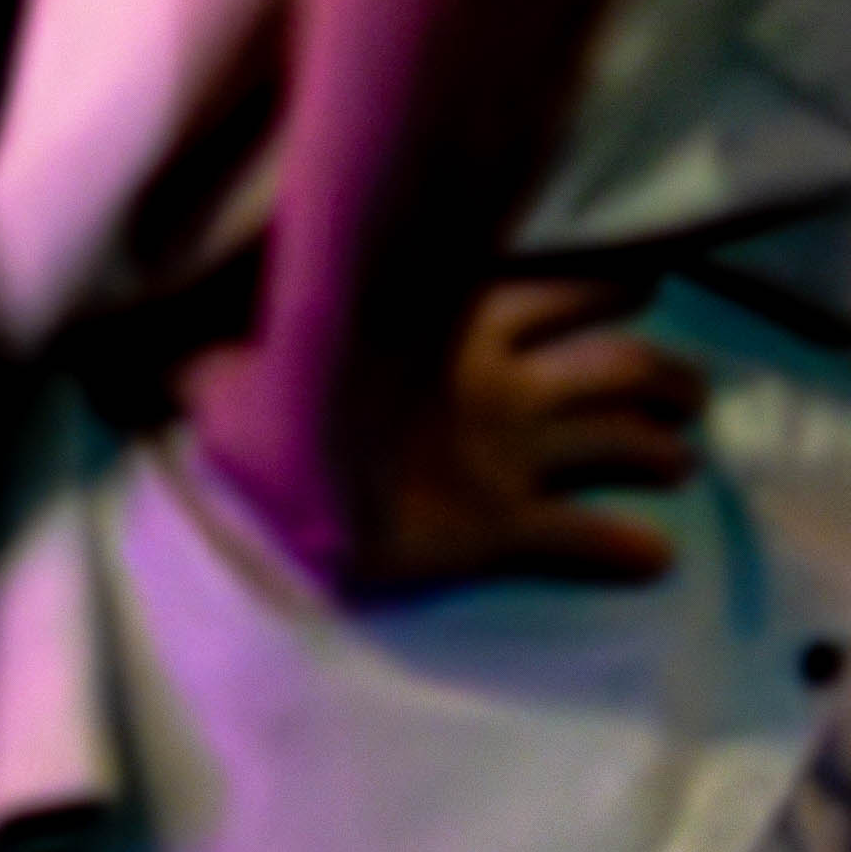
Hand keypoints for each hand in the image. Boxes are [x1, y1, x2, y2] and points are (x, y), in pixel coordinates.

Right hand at [189, 274, 701, 595]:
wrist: (288, 463)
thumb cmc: (266, 395)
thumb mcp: (243, 349)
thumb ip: (236, 337)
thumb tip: (158, 329)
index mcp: (463, 327)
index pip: (558, 294)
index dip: (608, 292)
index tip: (645, 290)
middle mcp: (508, 386)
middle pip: (617, 369)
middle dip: (664, 377)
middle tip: (692, 394)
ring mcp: (515, 457)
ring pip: (621, 442)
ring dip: (664, 449)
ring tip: (685, 462)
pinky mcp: (506, 526)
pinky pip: (588, 538)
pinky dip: (630, 549)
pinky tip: (658, 561)